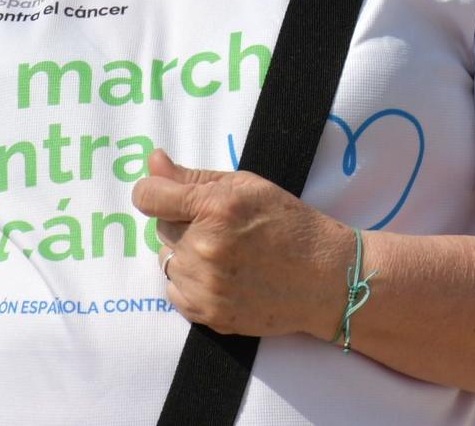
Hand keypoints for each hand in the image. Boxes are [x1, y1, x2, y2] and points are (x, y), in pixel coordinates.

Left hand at [131, 148, 349, 339]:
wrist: (325, 277)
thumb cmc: (290, 223)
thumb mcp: (248, 186)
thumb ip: (193, 175)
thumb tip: (153, 160)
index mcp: (216, 207)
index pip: (149, 196)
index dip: (156, 191)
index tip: (166, 194)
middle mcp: (205, 247)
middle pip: (161, 227)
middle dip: (183, 222)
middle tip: (221, 226)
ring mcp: (205, 285)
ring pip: (167, 260)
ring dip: (186, 253)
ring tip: (226, 253)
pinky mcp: (207, 314)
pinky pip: (174, 290)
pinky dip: (191, 282)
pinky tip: (222, 275)